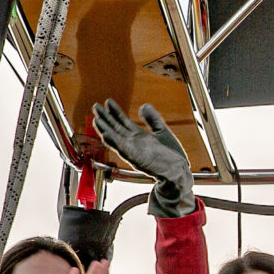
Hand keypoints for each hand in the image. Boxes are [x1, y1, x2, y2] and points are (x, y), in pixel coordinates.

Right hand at [91, 99, 195, 216]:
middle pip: (115, 128)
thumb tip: (143, 105)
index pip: (123, 121)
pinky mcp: (134, 157)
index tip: (108, 102)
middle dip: (105, 117)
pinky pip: (121, 149)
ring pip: (115, 138)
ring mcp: (133, 150)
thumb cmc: (171, 155)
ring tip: (96, 119)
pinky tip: (105, 134)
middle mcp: (133, 142)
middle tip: (96, 106)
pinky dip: (113, 142)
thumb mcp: (161, 131)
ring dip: (105, 129)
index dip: (115, 112)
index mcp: (139, 136)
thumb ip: (152, 119)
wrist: (177, 171)